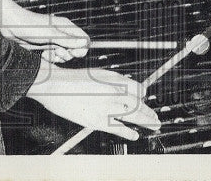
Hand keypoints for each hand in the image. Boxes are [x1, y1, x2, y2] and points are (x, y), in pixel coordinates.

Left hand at [0, 0, 89, 63]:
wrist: (8, 26)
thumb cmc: (28, 25)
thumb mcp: (49, 34)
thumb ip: (67, 40)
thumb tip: (84, 43)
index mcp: (65, 26)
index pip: (83, 39)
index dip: (82, 48)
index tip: (73, 52)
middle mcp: (61, 33)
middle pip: (75, 49)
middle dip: (69, 55)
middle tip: (57, 52)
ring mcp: (52, 40)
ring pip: (64, 54)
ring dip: (59, 58)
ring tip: (48, 53)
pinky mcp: (44, 47)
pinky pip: (53, 57)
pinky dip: (50, 59)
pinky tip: (42, 55)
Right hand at [26, 62, 160, 140]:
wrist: (54, 85)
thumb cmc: (73, 79)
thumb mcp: (97, 74)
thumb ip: (113, 82)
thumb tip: (126, 90)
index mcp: (114, 78)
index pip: (138, 89)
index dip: (143, 96)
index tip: (145, 100)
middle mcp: (114, 92)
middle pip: (139, 104)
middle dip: (150, 113)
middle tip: (156, 120)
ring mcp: (108, 107)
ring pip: (134, 116)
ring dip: (146, 122)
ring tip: (154, 126)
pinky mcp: (98, 121)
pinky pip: (119, 129)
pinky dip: (129, 133)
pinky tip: (135, 136)